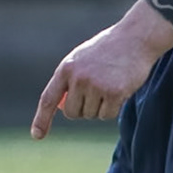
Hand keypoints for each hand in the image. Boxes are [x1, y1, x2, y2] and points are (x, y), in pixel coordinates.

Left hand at [31, 3, 172, 139]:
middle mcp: (79, 78)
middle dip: (84, 108)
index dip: (42, 119)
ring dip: (101, 106)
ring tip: (110, 83)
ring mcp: (96, 86)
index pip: (49, 98)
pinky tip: (120, 89)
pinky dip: (114, 107)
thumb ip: (70, 79)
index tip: (37, 135)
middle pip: (73, 113)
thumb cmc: (108, 49)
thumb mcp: (82, 59)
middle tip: (97, 90)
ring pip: (91, 115)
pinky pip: (107, 115)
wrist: (136, 37)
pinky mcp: (114, 93)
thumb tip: (63, 108)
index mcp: (67, 68)